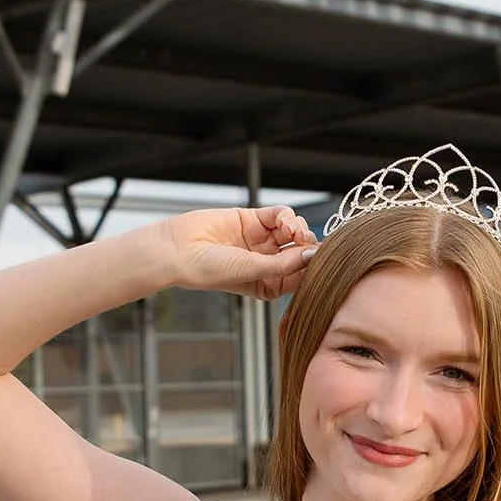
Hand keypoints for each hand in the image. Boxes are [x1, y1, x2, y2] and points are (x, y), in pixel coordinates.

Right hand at [163, 204, 317, 298]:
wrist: (178, 250)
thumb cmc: (209, 271)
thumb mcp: (252, 271)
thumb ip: (284, 264)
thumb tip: (314, 255)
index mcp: (269, 285)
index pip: (301, 275)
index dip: (313, 266)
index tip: (322, 259)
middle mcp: (267, 263)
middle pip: (300, 250)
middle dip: (307, 244)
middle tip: (305, 241)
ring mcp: (261, 241)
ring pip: (293, 230)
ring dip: (298, 228)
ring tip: (293, 230)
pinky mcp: (253, 220)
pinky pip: (279, 215)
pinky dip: (286, 216)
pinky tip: (284, 221)